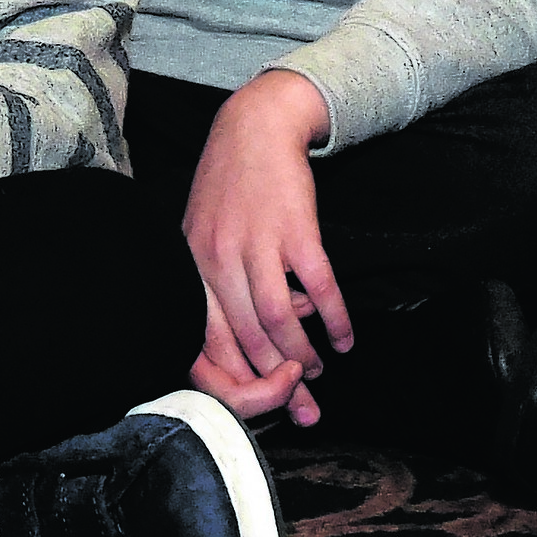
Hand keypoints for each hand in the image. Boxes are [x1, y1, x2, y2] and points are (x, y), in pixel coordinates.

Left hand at [182, 70, 349, 410]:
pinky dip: (334, 320)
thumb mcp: (202, 238)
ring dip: (303, 357)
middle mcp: (218, 261)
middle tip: (304, 409)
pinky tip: (345, 339)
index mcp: (192, 270)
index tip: (260, 403)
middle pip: (246, 343)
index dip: (234, 384)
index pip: (204, 346)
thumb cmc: (229, 189)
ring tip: (319, 372)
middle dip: (276, 386)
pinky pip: (319, 288)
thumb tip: (247, 346)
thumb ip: (215, 290)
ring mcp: (257, 244)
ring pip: (278, 323)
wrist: (255, 128)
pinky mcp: (296, 229)